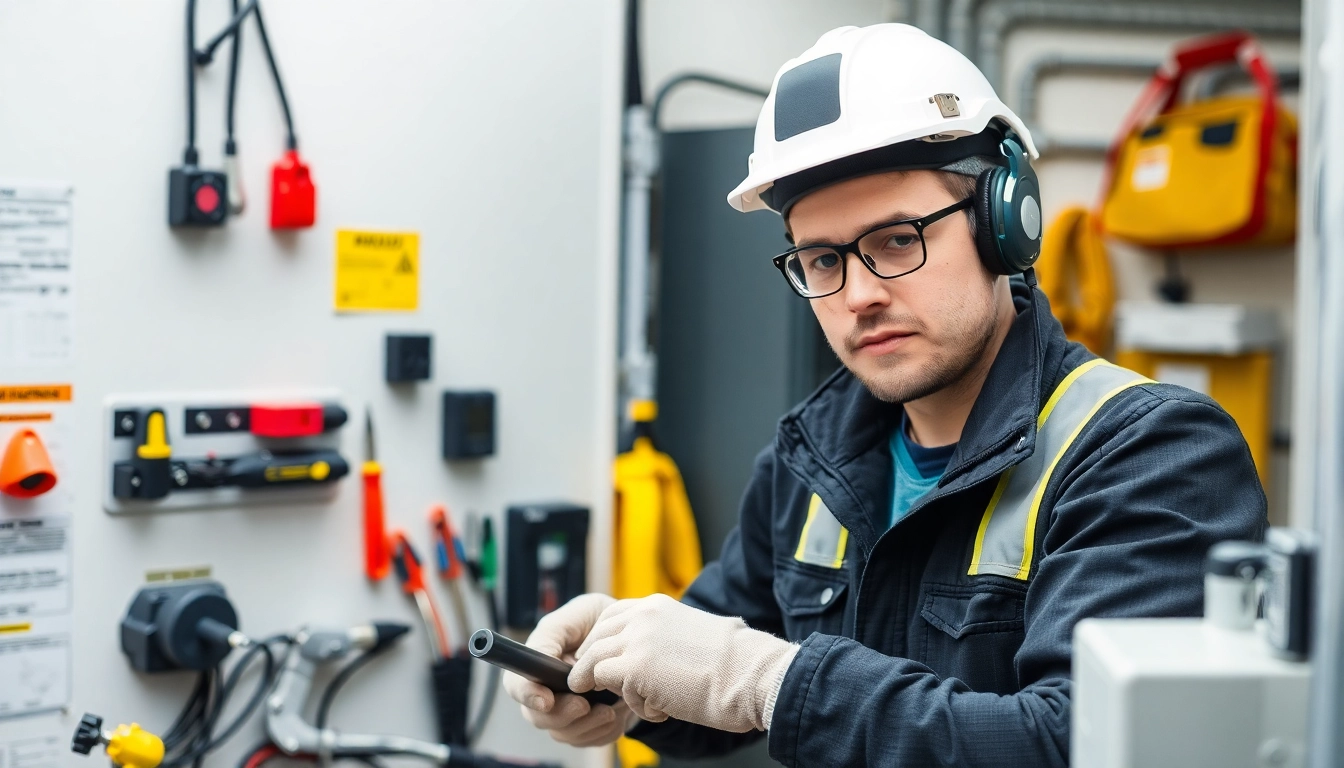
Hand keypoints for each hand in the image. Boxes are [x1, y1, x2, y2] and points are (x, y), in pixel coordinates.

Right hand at [502, 593, 636, 746]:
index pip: (516, 685)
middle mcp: (547, 690)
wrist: (639, 642)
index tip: (547, 699)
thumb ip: (553, 634)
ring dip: (587, 724)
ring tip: (610, 707)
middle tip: (585, 704)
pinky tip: (618, 711)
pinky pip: (590, 740)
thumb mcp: (581, 613)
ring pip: (564, 733)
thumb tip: (540, 658)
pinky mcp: (588, 725)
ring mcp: (567, 711)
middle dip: (562, 714)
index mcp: (538, 662)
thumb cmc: (604, 623)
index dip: (527, 695)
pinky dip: (605, 730)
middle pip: (539, 717)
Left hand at [569, 593, 798, 732]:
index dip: (601, 640)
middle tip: (592, 685)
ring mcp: (636, 640)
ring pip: (594, 661)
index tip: (601, 659)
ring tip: (629, 700)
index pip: (610, 616)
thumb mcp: (694, 633)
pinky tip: (657, 709)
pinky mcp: (634, 668)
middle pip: (596, 637)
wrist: (752, 674)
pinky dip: (627, 702)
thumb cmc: (736, 663)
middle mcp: (643, 616)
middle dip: (592, 663)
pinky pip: (606, 684)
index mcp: (658, 605)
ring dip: (607, 684)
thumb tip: (655, 657)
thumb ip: (666, 637)